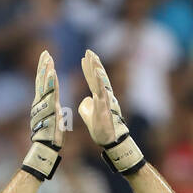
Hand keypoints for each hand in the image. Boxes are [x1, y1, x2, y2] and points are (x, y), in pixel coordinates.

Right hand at [20, 50, 62, 180]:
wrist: (45, 147)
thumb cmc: (50, 134)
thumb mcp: (52, 116)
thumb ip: (51, 106)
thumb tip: (53, 101)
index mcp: (42, 102)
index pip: (43, 83)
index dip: (44, 70)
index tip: (46, 57)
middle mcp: (40, 102)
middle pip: (41, 80)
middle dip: (43, 66)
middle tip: (46, 53)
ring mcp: (43, 105)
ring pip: (45, 84)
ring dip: (46, 71)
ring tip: (49, 58)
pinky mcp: (48, 109)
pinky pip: (50, 93)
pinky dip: (51, 82)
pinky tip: (53, 72)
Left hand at [78, 49, 143, 174]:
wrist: (107, 141)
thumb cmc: (100, 129)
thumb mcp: (89, 115)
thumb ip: (87, 106)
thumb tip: (86, 100)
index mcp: (98, 97)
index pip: (93, 79)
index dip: (89, 68)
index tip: (85, 57)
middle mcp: (103, 96)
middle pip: (97, 77)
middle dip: (93, 64)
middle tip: (89, 51)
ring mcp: (105, 101)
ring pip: (100, 82)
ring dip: (96, 69)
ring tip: (92, 57)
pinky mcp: (104, 107)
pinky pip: (102, 92)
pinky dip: (99, 82)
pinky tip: (96, 73)